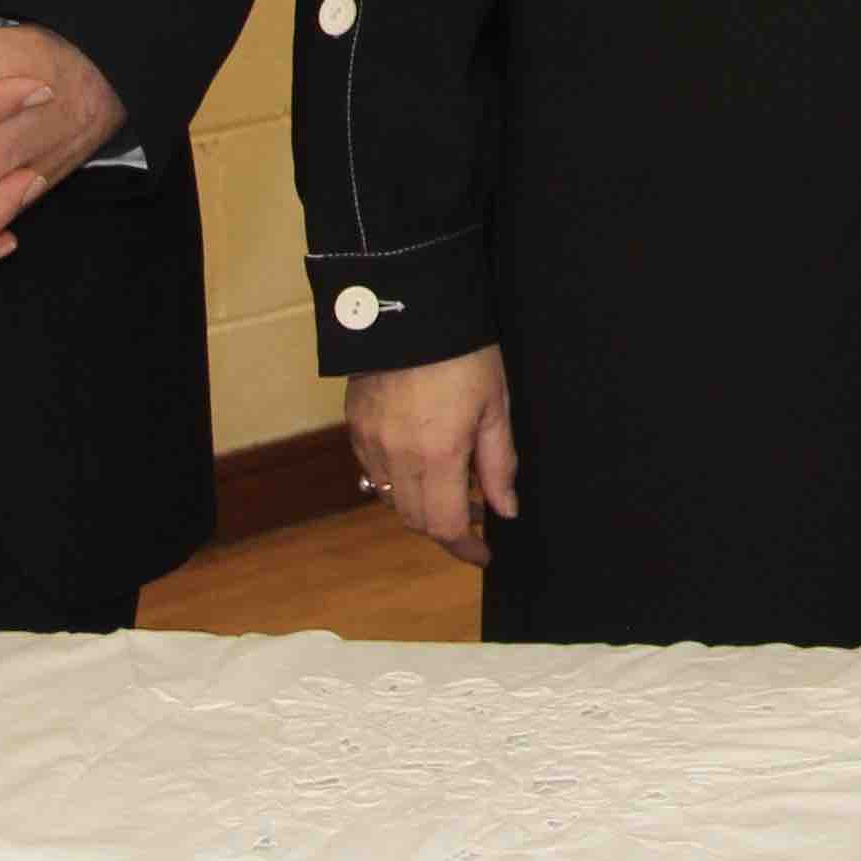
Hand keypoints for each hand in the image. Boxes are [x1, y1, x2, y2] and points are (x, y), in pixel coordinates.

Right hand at [350, 348, 517, 566]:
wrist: (412, 307)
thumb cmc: (463, 352)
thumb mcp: (496, 405)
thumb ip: (499, 464)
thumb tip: (505, 510)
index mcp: (438, 453)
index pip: (445, 525)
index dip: (466, 548)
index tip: (484, 553)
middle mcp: (397, 456)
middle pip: (415, 519)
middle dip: (446, 526)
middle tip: (477, 511)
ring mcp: (370, 441)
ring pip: (390, 499)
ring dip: (421, 503)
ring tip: (452, 481)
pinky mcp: (354, 426)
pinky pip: (371, 472)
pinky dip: (396, 480)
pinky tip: (420, 460)